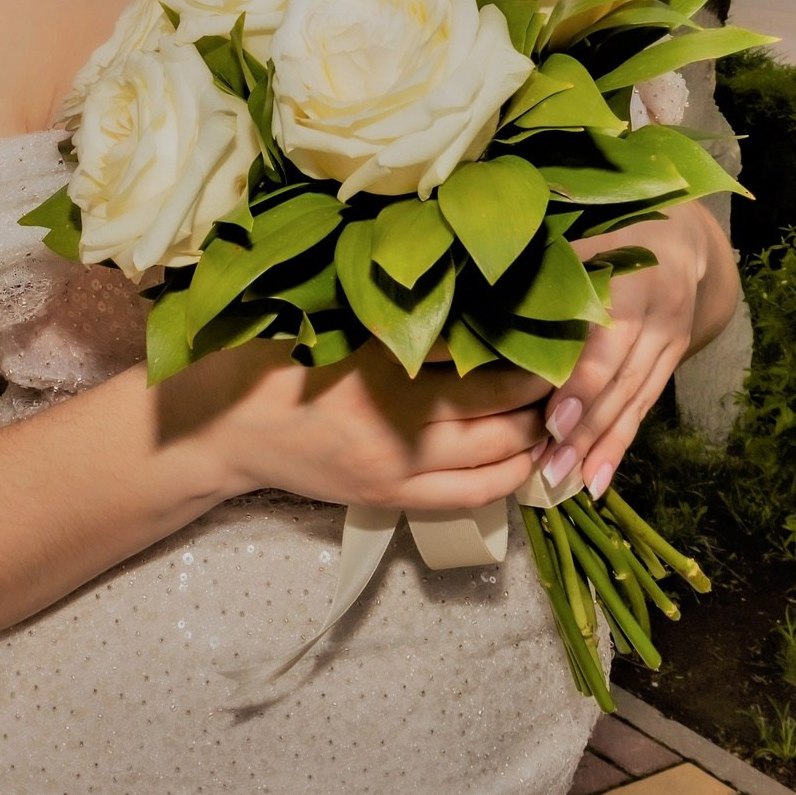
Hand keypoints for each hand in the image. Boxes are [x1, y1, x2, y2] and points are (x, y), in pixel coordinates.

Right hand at [163, 340, 553, 512]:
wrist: (225, 427)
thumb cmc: (275, 357)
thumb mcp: (334, 321)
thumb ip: (400, 315)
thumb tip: (477, 296)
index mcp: (380, 359)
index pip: (479, 350)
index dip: (528, 340)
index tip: (556, 320)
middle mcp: (396, 417)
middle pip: (501, 404)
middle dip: (545, 387)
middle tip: (570, 363)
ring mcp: (397, 466)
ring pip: (498, 452)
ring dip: (536, 430)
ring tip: (556, 406)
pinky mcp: (392, 499)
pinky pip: (473, 495)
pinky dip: (511, 475)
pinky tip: (526, 454)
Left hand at [539, 204, 730, 500]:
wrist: (681, 239)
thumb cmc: (610, 233)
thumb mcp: (583, 238)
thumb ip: (544, 270)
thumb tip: (477, 296)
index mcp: (632, 281)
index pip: (606, 342)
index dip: (581, 382)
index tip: (554, 418)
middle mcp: (657, 318)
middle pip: (619, 382)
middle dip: (585, 430)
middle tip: (548, 468)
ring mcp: (668, 346)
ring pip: (632, 403)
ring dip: (598, 448)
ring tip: (564, 484)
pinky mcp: (670, 366)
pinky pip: (643, 411)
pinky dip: (619, 449)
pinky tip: (596, 484)